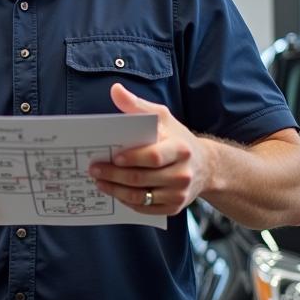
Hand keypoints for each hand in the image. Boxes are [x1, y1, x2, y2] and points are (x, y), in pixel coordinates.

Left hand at [89, 83, 213, 216]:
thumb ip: (137, 105)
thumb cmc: (176, 138)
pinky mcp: (174, 207)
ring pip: (141, 197)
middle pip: (142, 178)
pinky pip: (146, 209)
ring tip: (99, 182)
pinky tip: (114, 193)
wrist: (205, 166)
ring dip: (116, 191)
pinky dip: (127, 202)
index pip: (154, 157)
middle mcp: (182, 174)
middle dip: (114, 175)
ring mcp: (179, 193)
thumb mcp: (162, 117)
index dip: (132, 158)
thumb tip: (116, 90)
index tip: (112, 156)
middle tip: (94, 170)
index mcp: (180, 149)